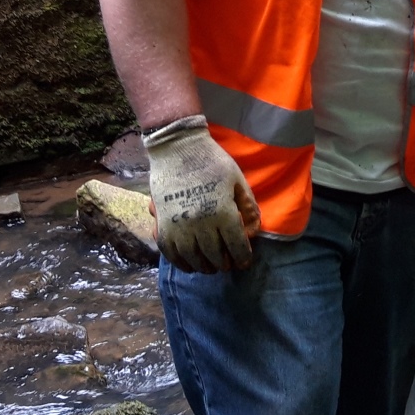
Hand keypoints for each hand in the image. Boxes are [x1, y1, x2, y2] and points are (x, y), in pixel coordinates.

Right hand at [143, 115, 260, 272]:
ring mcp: (179, 226)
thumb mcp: (238, 180)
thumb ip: (248, 207)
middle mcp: (201, 224)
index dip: (243, 258)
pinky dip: (181, 262)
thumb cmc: (212, 161)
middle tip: (227, 264)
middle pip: (215, 256)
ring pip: (193, 259)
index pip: (236, 246)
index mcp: (223, 212)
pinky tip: (189, 263)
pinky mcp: (162, 225)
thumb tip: (253, 232)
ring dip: (204, 266)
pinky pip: (170, 253)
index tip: (244, 263)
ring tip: (210, 266)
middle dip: (224, 263)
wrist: (176, 148)